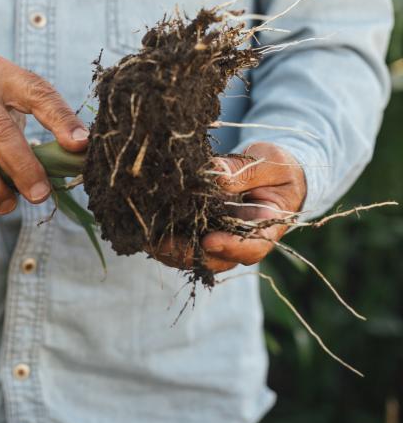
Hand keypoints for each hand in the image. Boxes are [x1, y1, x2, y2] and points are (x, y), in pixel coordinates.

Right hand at [0, 54, 88, 213]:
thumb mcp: (5, 102)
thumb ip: (33, 123)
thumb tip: (70, 160)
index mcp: (2, 74)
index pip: (38, 93)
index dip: (61, 120)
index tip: (80, 146)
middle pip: (0, 130)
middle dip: (23, 168)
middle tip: (39, 195)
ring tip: (7, 207)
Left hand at [155, 142, 305, 273]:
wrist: (271, 172)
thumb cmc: (276, 166)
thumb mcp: (269, 162)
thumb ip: (244, 171)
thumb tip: (215, 174)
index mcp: (268, 227)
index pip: (252, 247)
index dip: (230, 248)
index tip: (208, 241)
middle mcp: (243, 241)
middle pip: (219, 260)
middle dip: (190, 255)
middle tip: (164, 245)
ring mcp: (223, 240)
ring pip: (197, 257)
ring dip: (172, 252)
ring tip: (149, 241)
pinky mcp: (205, 232)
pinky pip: (186, 243)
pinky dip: (167, 240)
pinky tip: (146, 233)